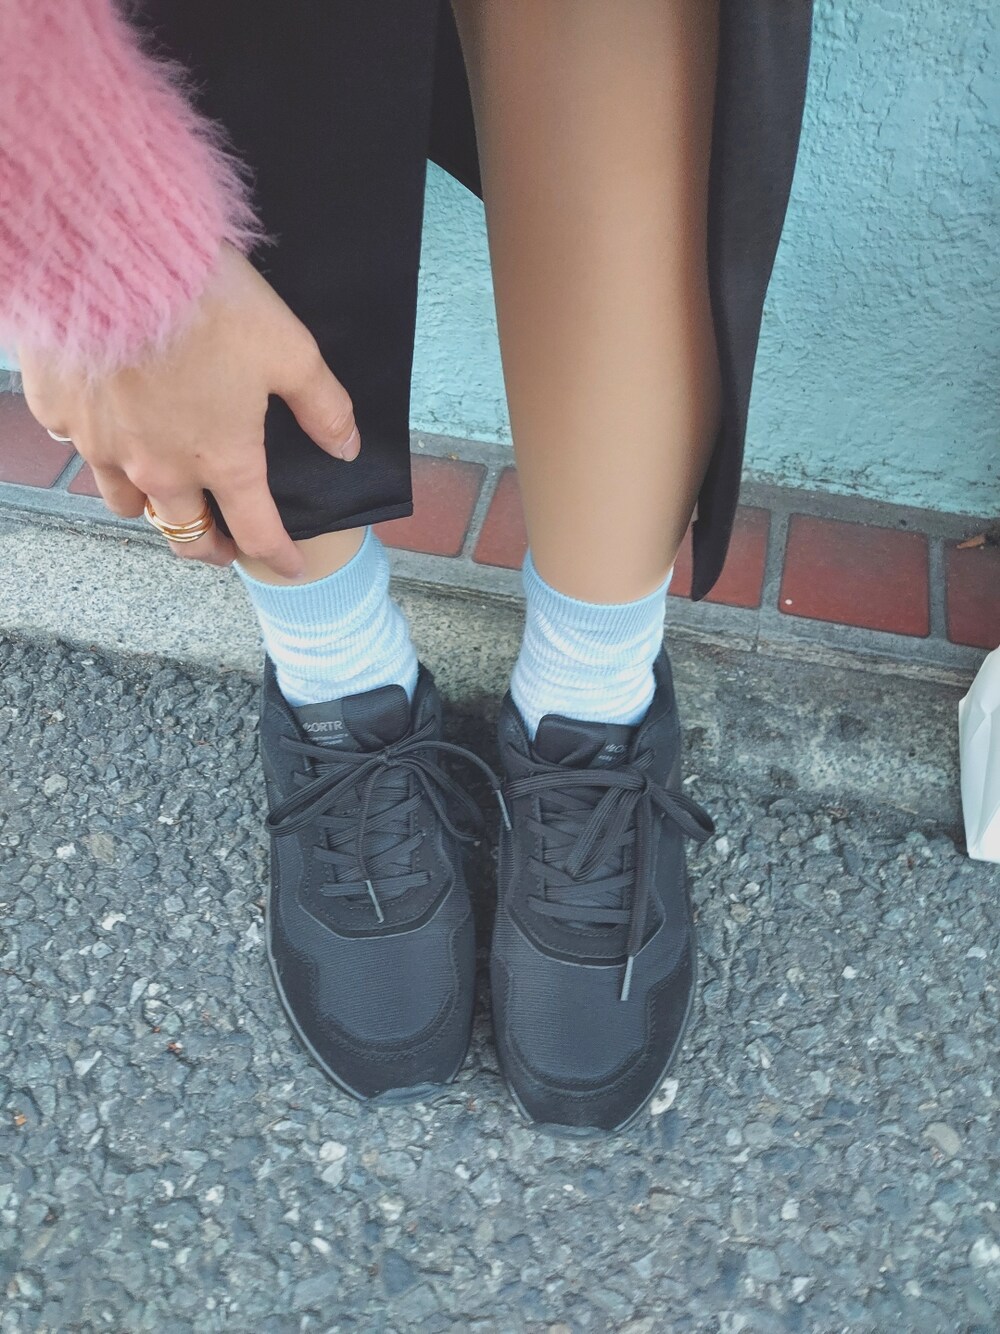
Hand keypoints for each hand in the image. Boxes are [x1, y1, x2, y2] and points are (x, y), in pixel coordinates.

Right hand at [19, 244, 359, 577]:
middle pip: (184, 536)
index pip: (257, 532)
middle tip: (222, 544)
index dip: (279, 556)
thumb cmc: (210, 304)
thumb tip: (348, 449)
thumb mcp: (290, 350)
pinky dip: (100, 444)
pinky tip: (111, 422)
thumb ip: (324, 407)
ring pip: (126, 503)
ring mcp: (102, 446)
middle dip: (209, 547)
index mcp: (223, 461)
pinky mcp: (60, 413)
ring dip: (152, 506)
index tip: (290, 566)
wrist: (113, 256)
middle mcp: (159, 468)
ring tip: (166, 491)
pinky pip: (80, 447)